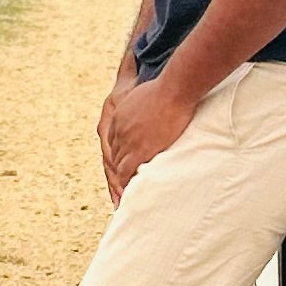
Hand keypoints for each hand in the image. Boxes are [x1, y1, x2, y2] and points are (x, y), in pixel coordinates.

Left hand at [98, 67, 195, 200]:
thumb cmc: (169, 87)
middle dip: (115, 173)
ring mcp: (126, 140)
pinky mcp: (138, 150)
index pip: (113, 143)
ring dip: (118, 183)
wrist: (174, 89)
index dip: (118, 157)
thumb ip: (146, 102)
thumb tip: (157, 102)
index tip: (122, 169)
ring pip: (116, 167)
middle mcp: (118, 130)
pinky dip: (125, 185)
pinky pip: (126, 173)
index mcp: (119, 116)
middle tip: (119, 190)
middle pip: (112, 157)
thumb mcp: (147, 93)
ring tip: (122, 198)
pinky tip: (129, 195)